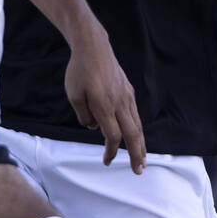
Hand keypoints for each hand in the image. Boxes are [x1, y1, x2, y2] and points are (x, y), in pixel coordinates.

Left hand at [64, 26, 146, 172]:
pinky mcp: (128, 91)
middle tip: (138, 171)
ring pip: (137, 125)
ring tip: (142, 160)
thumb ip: (84, 115)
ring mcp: (126, 96)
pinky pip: (135, 115)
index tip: (106, 161)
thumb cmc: (79, 71)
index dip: (111, 151)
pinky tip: (137, 138)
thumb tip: (94, 127)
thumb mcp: (74, 95)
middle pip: (132, 134)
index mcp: (104, 106)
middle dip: (136, 154)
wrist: (93, 47)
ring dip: (141, 145)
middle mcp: (119, 103)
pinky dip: (137, 130)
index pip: (113, 135)